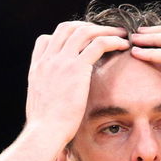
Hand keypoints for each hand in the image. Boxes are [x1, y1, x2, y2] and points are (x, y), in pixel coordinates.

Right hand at [25, 22, 129, 144]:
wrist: (45, 133)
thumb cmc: (45, 129)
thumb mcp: (41, 107)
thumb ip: (49, 97)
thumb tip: (56, 104)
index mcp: (37, 69)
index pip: (46, 39)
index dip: (64, 37)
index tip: (80, 43)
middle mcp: (48, 60)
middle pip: (67, 29)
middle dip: (87, 27)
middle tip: (104, 33)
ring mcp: (61, 62)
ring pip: (84, 32)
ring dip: (104, 30)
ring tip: (120, 35)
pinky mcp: (76, 69)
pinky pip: (98, 44)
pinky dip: (112, 40)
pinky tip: (123, 45)